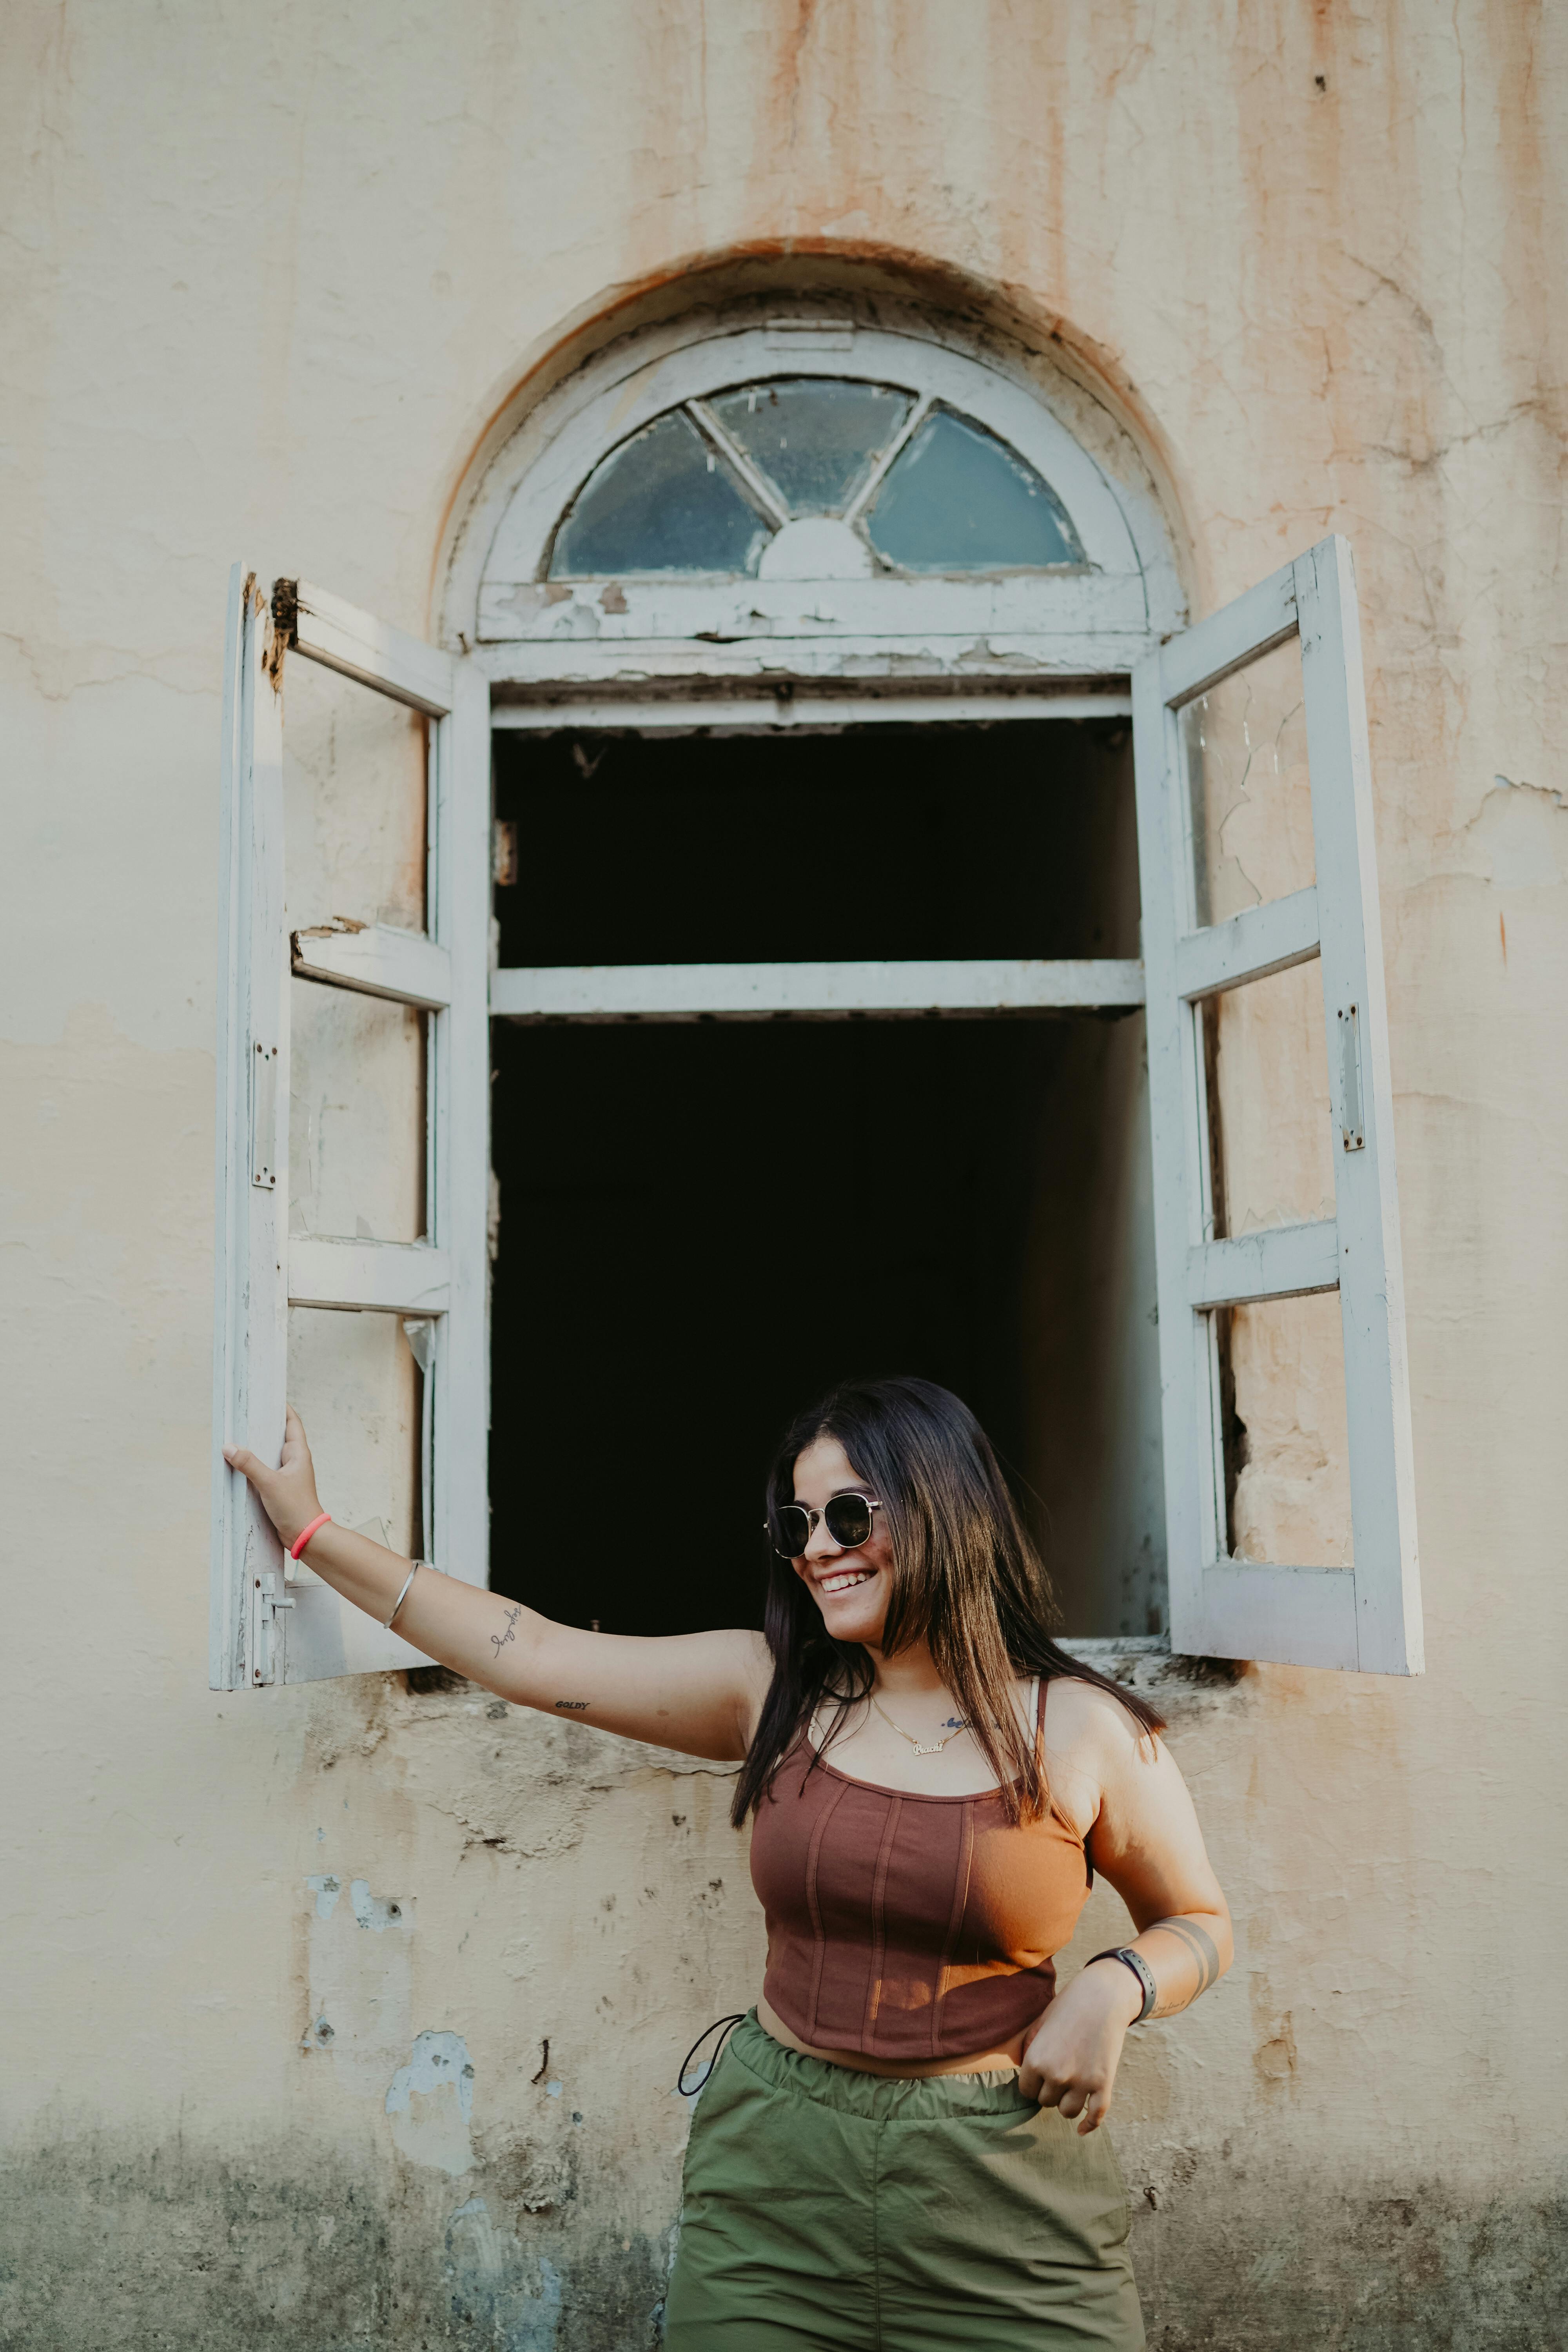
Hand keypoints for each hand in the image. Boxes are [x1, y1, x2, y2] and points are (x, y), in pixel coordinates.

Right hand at [224, 1405, 322, 1553]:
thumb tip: (229, 1447)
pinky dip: (253, 1466)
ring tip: (237, 1437)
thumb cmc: (295, 1508)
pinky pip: (265, 1470)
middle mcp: (294, 1461)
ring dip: (256, 1448)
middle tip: (245, 1415)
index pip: (292, 1423)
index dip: (282, 1408)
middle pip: (278, 1436)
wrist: (306, 1535)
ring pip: (270, 1455)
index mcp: (298, 1453)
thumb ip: (249, 1464)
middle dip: (263, 1426)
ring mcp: (287, 1475)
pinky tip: (239, 1466)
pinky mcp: (279, 1488)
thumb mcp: (269, 1483)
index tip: (269, 1396)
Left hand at [1018, 1959, 1141, 2133]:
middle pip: (1046, 2102)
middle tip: (1061, 2071)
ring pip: (1067, 2112)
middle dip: (1051, 2090)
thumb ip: (1029, 2048)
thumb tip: (1024, 2071)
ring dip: (1068, 2102)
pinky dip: (1089, 2125)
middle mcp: (1057, 2075)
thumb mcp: (1040, 2023)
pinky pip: (1095, 2116)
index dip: (1034, 2083)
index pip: (1026, 2091)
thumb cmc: (1068, 2006)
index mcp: (1036, 2060)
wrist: (1103, 1996)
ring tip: (1071, 2087)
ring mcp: (1082, 2081)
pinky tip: (1082, 2129)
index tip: (1042, 2074)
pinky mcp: (1104, 2084)